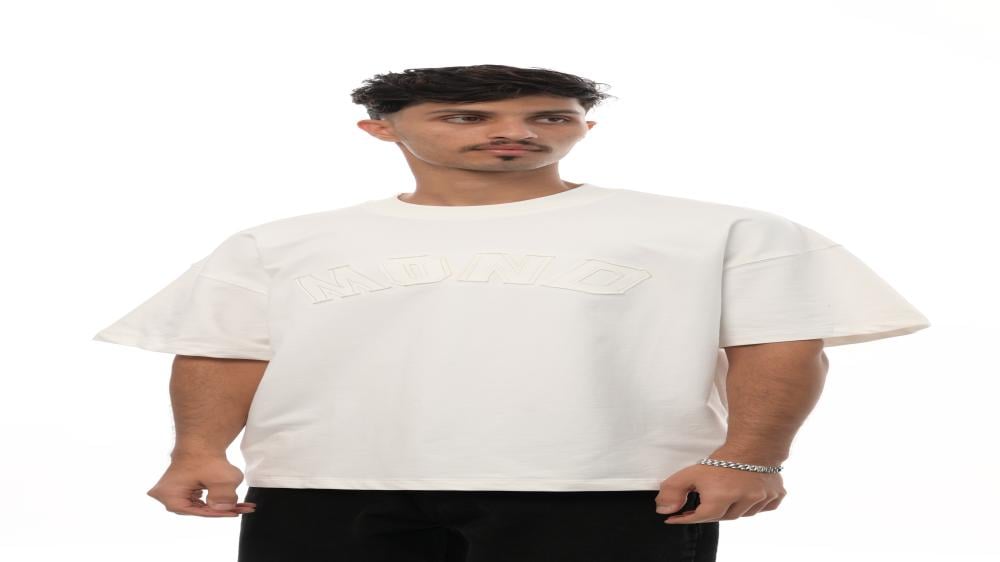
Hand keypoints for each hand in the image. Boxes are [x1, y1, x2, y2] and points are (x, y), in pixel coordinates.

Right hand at [146, 455, 256, 516]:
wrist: (201, 439)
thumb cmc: (207, 456)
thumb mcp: (221, 479)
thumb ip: (225, 497)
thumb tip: (227, 508)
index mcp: (169, 497)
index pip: (199, 511)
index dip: (221, 512)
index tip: (238, 512)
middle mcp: (166, 497)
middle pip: (200, 509)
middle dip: (224, 509)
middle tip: (245, 509)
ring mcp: (173, 493)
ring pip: (203, 504)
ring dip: (223, 505)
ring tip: (244, 506)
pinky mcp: (182, 488)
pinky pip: (202, 498)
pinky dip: (217, 498)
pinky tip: (235, 501)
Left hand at [653, 463, 785, 523]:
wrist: (754, 440)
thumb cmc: (722, 457)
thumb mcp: (690, 472)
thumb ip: (673, 491)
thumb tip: (663, 510)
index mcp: (721, 499)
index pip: (699, 517)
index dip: (685, 518)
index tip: (673, 518)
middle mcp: (744, 502)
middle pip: (722, 517)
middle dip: (709, 512)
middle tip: (700, 505)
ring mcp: (762, 499)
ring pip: (743, 514)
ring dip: (733, 509)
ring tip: (725, 496)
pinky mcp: (776, 494)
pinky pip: (764, 508)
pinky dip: (755, 505)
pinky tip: (748, 496)